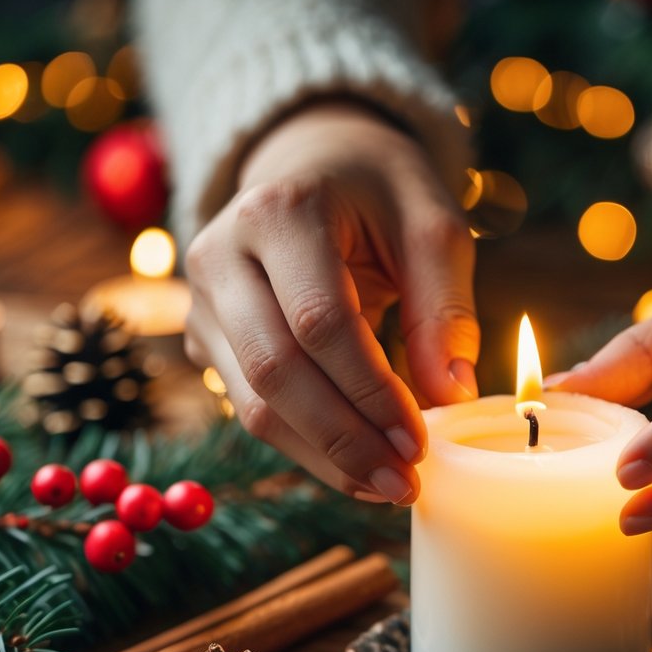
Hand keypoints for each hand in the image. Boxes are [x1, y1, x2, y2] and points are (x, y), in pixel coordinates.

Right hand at [184, 102, 478, 503]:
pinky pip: (250, 408)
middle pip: (275, 370)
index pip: (320, 322)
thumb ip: (445, 309)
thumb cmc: (382, 193)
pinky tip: (356, 467)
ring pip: (252, 403)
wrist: (314, 164)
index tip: (419, 440)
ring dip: (323, 456)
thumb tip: (450, 397)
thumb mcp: (433, 227)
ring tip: (386, 487)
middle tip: (403, 482)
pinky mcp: (207, 338)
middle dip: (344, 438)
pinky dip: (306, 446)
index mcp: (279, 211)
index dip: (370, 391)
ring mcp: (202, 300)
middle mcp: (221, 254)